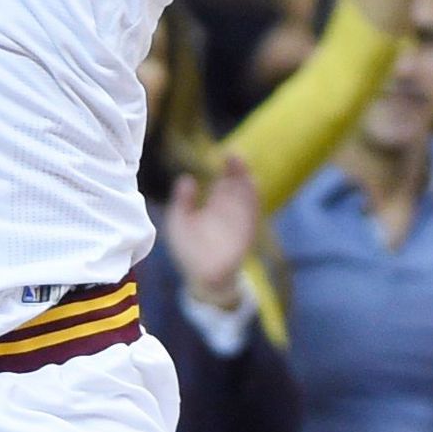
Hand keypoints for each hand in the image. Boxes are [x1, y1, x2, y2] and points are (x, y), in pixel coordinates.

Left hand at [162, 152, 258, 310]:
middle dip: (238, 170)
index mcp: (216, 206)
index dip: (227, 168)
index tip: (223, 153)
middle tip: (233, 154)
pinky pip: (252, 213)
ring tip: (240, 165)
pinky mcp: (246, 233)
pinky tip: (251, 185)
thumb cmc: (189, 250)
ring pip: (247, 196)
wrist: (202, 278)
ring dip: (246, 181)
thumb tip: (186, 178)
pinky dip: (252, 200)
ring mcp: (240, 221)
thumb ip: (183, 201)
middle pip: (239, 185)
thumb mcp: (180, 222)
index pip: (225, 182)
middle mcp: (231, 210)